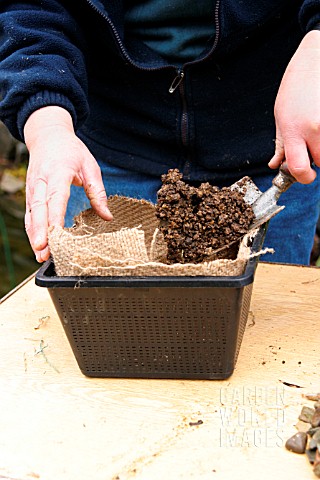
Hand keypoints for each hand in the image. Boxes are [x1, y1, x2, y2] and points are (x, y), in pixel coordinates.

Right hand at [24, 106, 112, 261]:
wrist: (48, 136)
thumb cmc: (71, 151)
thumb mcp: (90, 166)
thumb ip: (98, 192)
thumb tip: (107, 217)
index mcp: (59, 171)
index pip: (57, 196)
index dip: (55, 215)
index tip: (56, 233)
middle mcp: (42, 180)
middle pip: (40, 208)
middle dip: (41, 231)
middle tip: (44, 250)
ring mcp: (33, 187)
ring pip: (32, 213)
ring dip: (35, 235)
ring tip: (40, 255)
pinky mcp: (30, 193)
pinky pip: (30, 214)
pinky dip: (32, 230)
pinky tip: (38, 246)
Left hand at [269, 30, 319, 182]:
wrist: (316, 59)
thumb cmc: (296, 86)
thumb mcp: (281, 116)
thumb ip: (281, 143)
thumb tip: (276, 165)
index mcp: (293, 130)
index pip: (298, 168)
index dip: (303, 177)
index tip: (304, 174)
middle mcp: (313, 128)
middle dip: (317, 158)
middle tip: (313, 145)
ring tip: (317, 131)